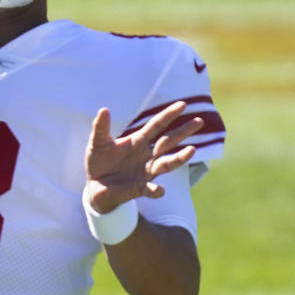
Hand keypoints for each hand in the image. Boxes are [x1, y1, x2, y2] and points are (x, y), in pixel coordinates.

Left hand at [85, 102, 203, 213]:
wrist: (95, 186)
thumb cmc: (99, 161)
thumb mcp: (97, 142)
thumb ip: (100, 127)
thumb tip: (104, 109)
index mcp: (137, 141)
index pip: (156, 125)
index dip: (168, 115)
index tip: (182, 104)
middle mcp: (146, 155)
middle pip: (168, 141)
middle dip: (183, 131)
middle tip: (199, 121)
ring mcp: (146, 172)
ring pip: (166, 164)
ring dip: (179, 158)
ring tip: (192, 150)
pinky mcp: (139, 189)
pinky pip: (150, 190)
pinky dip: (155, 190)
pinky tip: (160, 190)